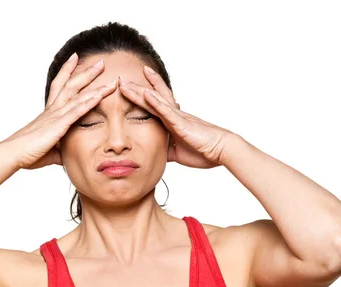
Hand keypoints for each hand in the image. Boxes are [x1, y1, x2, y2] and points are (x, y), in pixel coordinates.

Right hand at [4, 54, 117, 169]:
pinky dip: (89, 102)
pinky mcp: (58, 125)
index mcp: (49, 113)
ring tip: (107, 74)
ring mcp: (56, 116)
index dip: (67, 71)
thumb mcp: (49, 150)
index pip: (59, 86)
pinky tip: (100, 94)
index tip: (75, 58)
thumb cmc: (28, 152)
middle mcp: (53, 110)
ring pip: (77, 95)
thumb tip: (66, 154)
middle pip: (71, 85)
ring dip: (94, 84)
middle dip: (86, 73)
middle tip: (100, 62)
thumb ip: (60, 149)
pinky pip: (76, 111)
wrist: (14, 153)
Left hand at [118, 66, 234, 167]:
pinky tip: (145, 93)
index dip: (140, 97)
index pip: (153, 106)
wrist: (221, 151)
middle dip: (135, 89)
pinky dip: (155, 102)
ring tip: (124, 82)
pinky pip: (166, 111)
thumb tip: (155, 154)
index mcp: (172, 122)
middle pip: (151, 98)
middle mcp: (173, 115)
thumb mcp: (177, 152)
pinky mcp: (181, 123)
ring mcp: (177, 117)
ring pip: (155, 100)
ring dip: (139, 91)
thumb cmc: (203, 151)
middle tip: (119, 79)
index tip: (128, 88)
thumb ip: (166, 149)